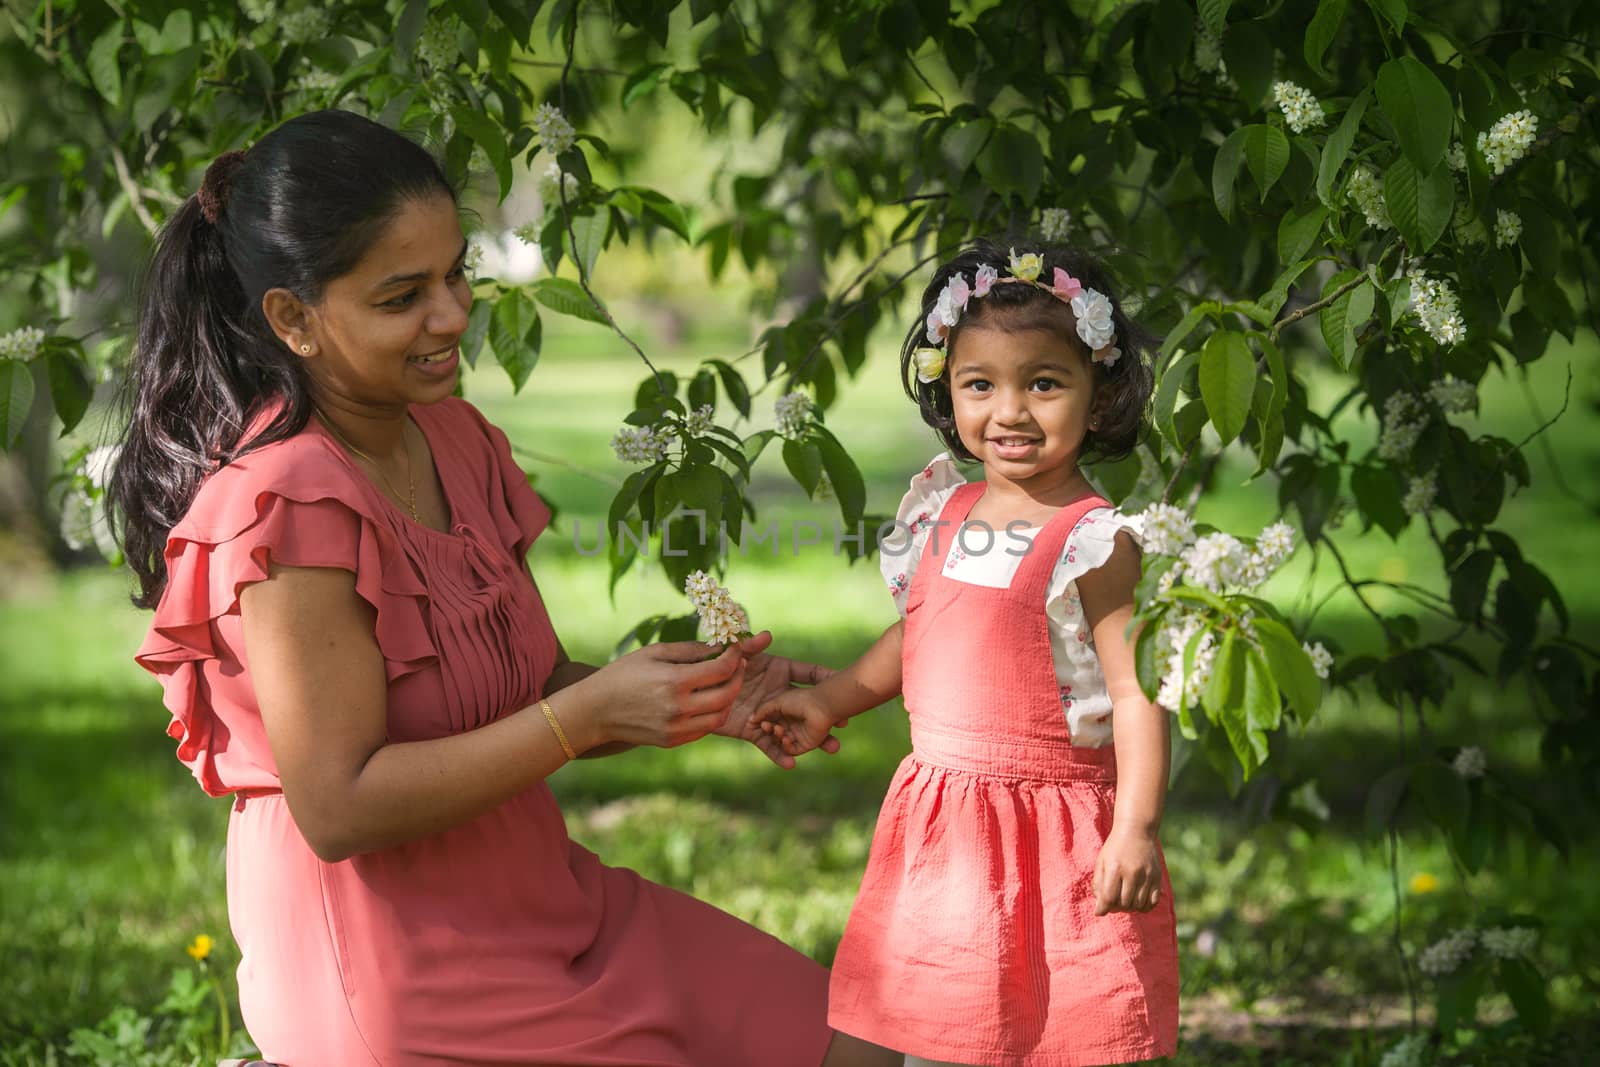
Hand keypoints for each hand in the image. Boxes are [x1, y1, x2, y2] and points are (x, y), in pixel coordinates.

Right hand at [567, 641, 746, 750]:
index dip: (735, 657)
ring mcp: (676, 728)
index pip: (722, 670)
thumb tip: (720, 647)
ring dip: (730, 698)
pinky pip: (705, 729)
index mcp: (674, 681)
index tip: (736, 648)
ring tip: (726, 682)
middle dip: (739, 676)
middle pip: (728, 694)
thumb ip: (690, 650)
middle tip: (738, 664)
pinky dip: (715, 713)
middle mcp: (679, 708)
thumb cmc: (623, 674)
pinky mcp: (673, 741)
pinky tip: (710, 699)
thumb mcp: (654, 652)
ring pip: (721, 716)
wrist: (595, 711)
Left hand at [716, 631, 840, 767]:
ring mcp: (769, 713)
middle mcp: (779, 693)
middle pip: (809, 706)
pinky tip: (790, 764)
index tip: (844, 688)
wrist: (695, 689)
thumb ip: (749, 645)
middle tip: (845, 726)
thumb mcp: (734, 653)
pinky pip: (769, 745)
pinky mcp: (753, 731)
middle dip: (829, 718)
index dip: (827, 681)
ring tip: (831, 748)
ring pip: (794, 728)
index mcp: (780, 670)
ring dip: (814, 740)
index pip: (810, 674)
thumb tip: (767, 635)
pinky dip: (779, 755)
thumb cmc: (718, 662)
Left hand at [1093, 826, 1162, 915]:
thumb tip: (1099, 909)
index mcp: (1115, 868)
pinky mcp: (1157, 877)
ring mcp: (1147, 876)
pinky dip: (1144, 907)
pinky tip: (1137, 901)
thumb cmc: (1115, 847)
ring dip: (1129, 908)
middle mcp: (1132, 873)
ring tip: (1124, 900)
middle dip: (1115, 908)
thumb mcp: (1101, 861)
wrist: (1136, 830)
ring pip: (1138, 905)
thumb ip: (1098, 884)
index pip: (1108, 897)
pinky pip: (1152, 902)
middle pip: (1124, 904)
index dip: (1102, 908)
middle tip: (1112, 903)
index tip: (1099, 911)